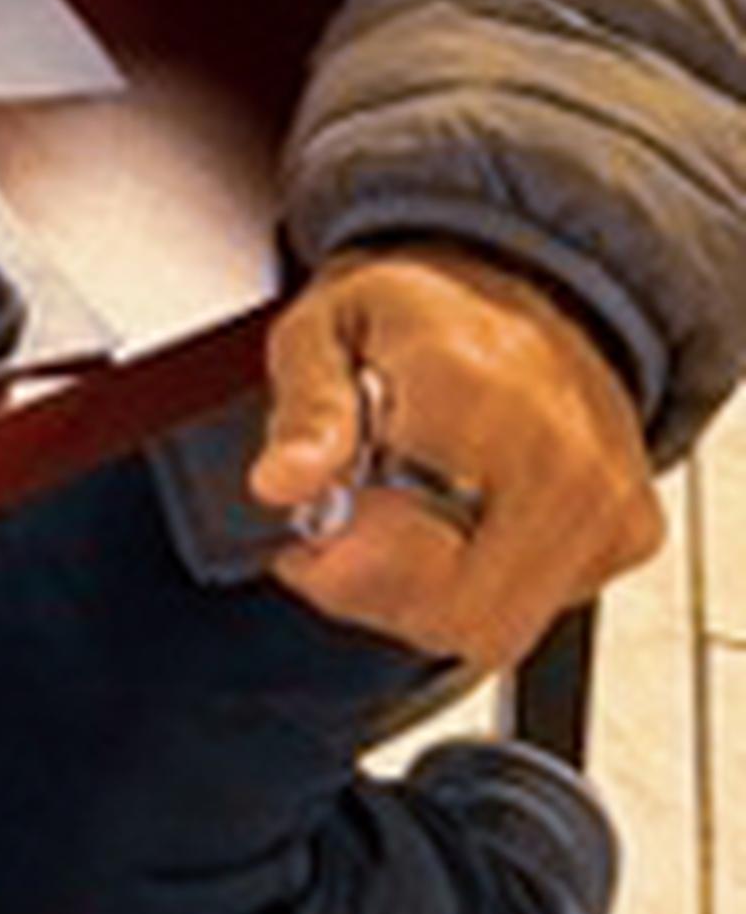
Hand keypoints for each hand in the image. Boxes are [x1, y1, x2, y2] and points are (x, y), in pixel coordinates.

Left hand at [250, 249, 663, 671]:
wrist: (519, 284)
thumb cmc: (417, 312)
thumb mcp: (321, 329)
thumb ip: (304, 409)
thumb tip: (282, 484)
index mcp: (477, 388)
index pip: (410, 549)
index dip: (340, 553)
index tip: (307, 510)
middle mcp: (562, 448)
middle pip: (457, 610)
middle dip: (375, 589)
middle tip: (339, 526)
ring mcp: (608, 496)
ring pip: (496, 629)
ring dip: (420, 598)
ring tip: (391, 520)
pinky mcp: (631, 531)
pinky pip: (537, 612)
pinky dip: (478, 591)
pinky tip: (452, 526)